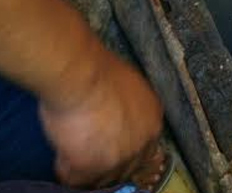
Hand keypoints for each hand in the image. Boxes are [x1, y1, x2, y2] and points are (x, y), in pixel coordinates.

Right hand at [39, 52, 163, 188]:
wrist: (81, 74)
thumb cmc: (98, 72)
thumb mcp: (128, 87)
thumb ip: (128, 110)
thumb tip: (117, 118)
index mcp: (152, 121)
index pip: (142, 150)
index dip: (121, 150)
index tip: (105, 149)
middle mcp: (143, 142)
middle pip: (124, 168)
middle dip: (104, 162)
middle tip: (86, 152)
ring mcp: (120, 157)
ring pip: (100, 178)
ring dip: (84, 167)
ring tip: (71, 150)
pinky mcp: (92, 167)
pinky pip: (73, 178)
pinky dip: (63, 167)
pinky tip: (61, 153)